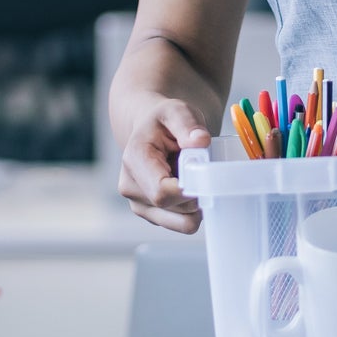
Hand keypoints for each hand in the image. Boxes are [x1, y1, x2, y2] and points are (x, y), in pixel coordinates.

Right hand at [118, 98, 211, 233]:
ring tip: (191, 177)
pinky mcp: (152, 215)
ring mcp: (140, 205)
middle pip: (176, 210)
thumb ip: (187, 124)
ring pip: (183, 224)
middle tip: (202, 168)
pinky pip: (183, 224)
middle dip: (197, 194)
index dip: (189, 190)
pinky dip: (193, 209)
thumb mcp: (176, 111)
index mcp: (134, 160)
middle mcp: (130, 188)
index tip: (205, 175)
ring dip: (197, 204)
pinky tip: (187, 186)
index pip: (161, 192)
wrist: (151, 130)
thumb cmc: (163, 121)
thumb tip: (200, 141)